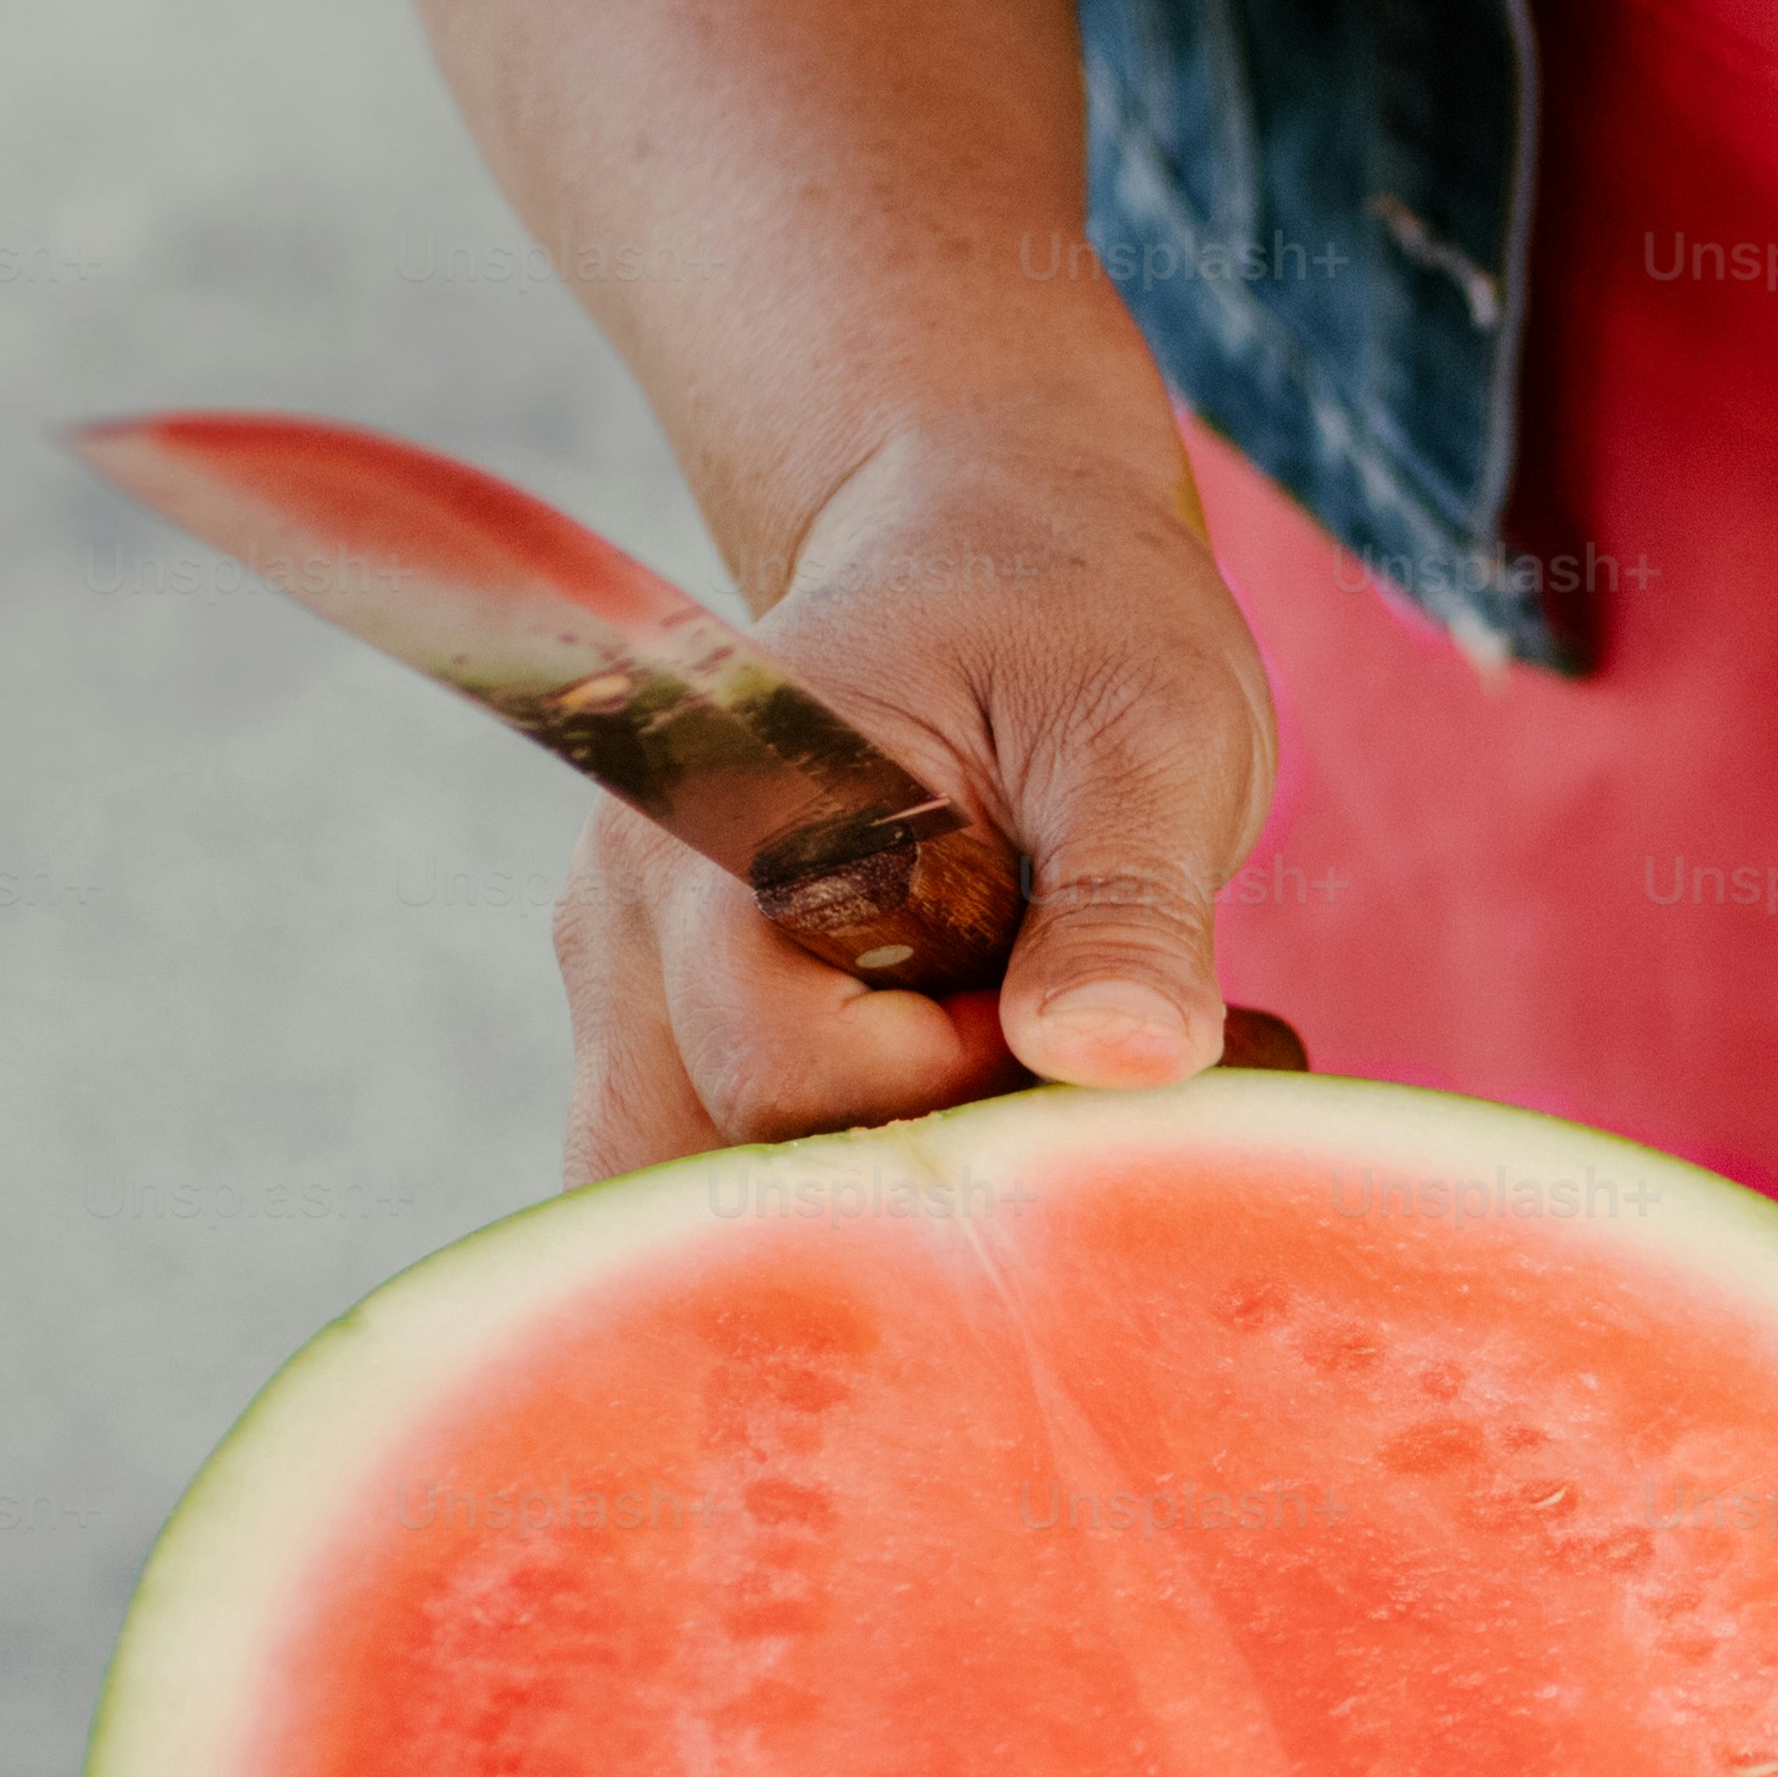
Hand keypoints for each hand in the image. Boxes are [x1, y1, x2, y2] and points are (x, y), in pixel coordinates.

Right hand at [553, 414, 1282, 1181]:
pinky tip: (1015, 1116)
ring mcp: (633, 1002)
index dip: (964, 1095)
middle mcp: (630, 931)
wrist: (997, 555)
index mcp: (719, 835)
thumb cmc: (1074, 629)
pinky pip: (739, 1194)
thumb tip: (1115, 1059)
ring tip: (1063, 1099)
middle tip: (1103, 1080)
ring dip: (899, 1210)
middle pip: (723, 1180)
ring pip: (712, 1220)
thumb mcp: (1147, 736)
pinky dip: (876, 1201)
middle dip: (935, 1180)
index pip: (790, 1078)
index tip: (1089, 1031)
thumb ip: (1128, 901)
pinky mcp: (677, 1050)